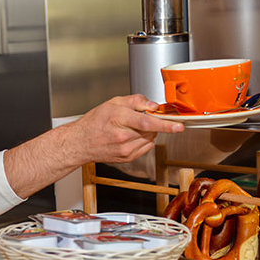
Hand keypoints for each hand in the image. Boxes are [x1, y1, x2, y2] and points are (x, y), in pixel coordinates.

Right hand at [62, 94, 183, 163]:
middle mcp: (123, 137)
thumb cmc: (94, 122)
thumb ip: (135, 101)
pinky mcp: (128, 158)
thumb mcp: (112, 103)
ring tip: (130, 127)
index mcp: (118, 120)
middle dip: (151, 121)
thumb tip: (153, 106)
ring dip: (147, 131)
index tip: (179, 126)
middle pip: (151, 129)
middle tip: (138, 117)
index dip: (165, 124)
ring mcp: (125, 150)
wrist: (81, 143)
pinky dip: (143, 140)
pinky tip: (130, 136)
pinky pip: (145, 147)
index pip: (147, 122)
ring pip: (150, 138)